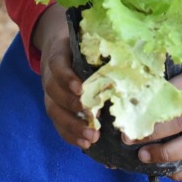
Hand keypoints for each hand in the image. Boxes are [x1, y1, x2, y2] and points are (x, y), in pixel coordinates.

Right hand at [31, 4, 98, 149]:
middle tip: (93, 120)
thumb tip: (132, 46)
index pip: (57, 65)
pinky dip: (70, 135)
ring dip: (73, 127)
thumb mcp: (85, 37)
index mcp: (58, 55)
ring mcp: (50, 93)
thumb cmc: (78, 41)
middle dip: (73, 108)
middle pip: (54, 93)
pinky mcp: (54, 107)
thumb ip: (99, 43)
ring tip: (91, 138)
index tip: (81, 88)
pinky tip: (85, 144)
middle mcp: (50, 76)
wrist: (57, 43)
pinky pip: (58, 124)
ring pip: (55, 112)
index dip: (66, 78)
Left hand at [125, 69, 181, 180]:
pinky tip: (169, 172)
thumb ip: (181, 69)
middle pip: (181, 120)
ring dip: (166, 154)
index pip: (177, 90)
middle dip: (153, 132)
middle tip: (129, 137)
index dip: (153, 101)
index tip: (131, 108)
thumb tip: (145, 75)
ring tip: (143, 156)